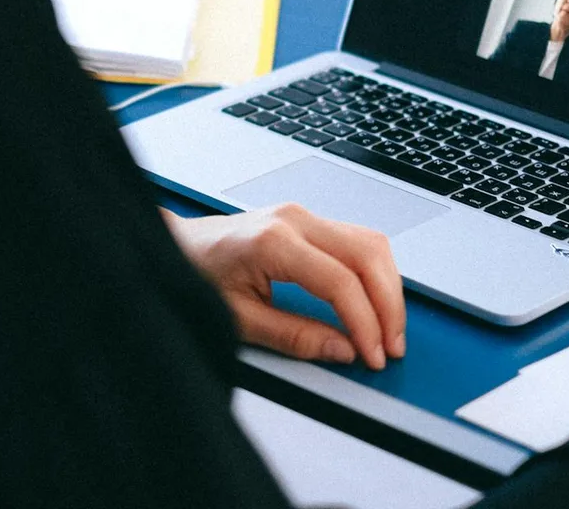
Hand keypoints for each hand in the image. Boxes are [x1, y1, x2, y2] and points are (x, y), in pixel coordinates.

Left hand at [162, 204, 404, 369]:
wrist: (176, 245)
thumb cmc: (197, 274)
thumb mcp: (239, 318)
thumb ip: (294, 336)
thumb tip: (342, 350)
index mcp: (273, 241)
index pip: (340, 281)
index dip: (365, 322)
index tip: (373, 354)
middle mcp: (294, 219)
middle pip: (367, 255)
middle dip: (388, 305)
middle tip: (391, 346)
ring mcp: (302, 214)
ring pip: (370, 243)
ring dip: (388, 287)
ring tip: (388, 329)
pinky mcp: (306, 220)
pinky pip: (357, 240)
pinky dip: (374, 272)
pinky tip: (374, 301)